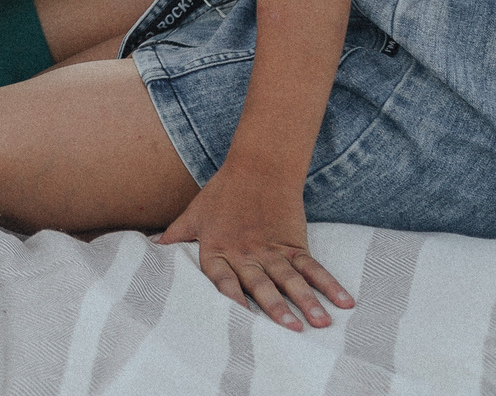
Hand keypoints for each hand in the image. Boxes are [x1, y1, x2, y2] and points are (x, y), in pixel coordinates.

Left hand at [158, 164, 353, 329]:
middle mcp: (246, 253)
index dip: (229, 297)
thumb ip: (175, 236)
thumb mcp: (194, 214)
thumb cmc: (222, 192)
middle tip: (289, 329)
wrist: (258, 165)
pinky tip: (345, 301)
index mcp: (218, 249)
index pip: (221, 278)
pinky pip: (313, 267)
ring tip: (320, 322)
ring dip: (307, 301)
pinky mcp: (295, 243)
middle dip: (275, 307)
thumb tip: (150, 250)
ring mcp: (273, 250)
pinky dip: (330, 283)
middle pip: (261, 283)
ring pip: (291, 278)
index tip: (237, 318)